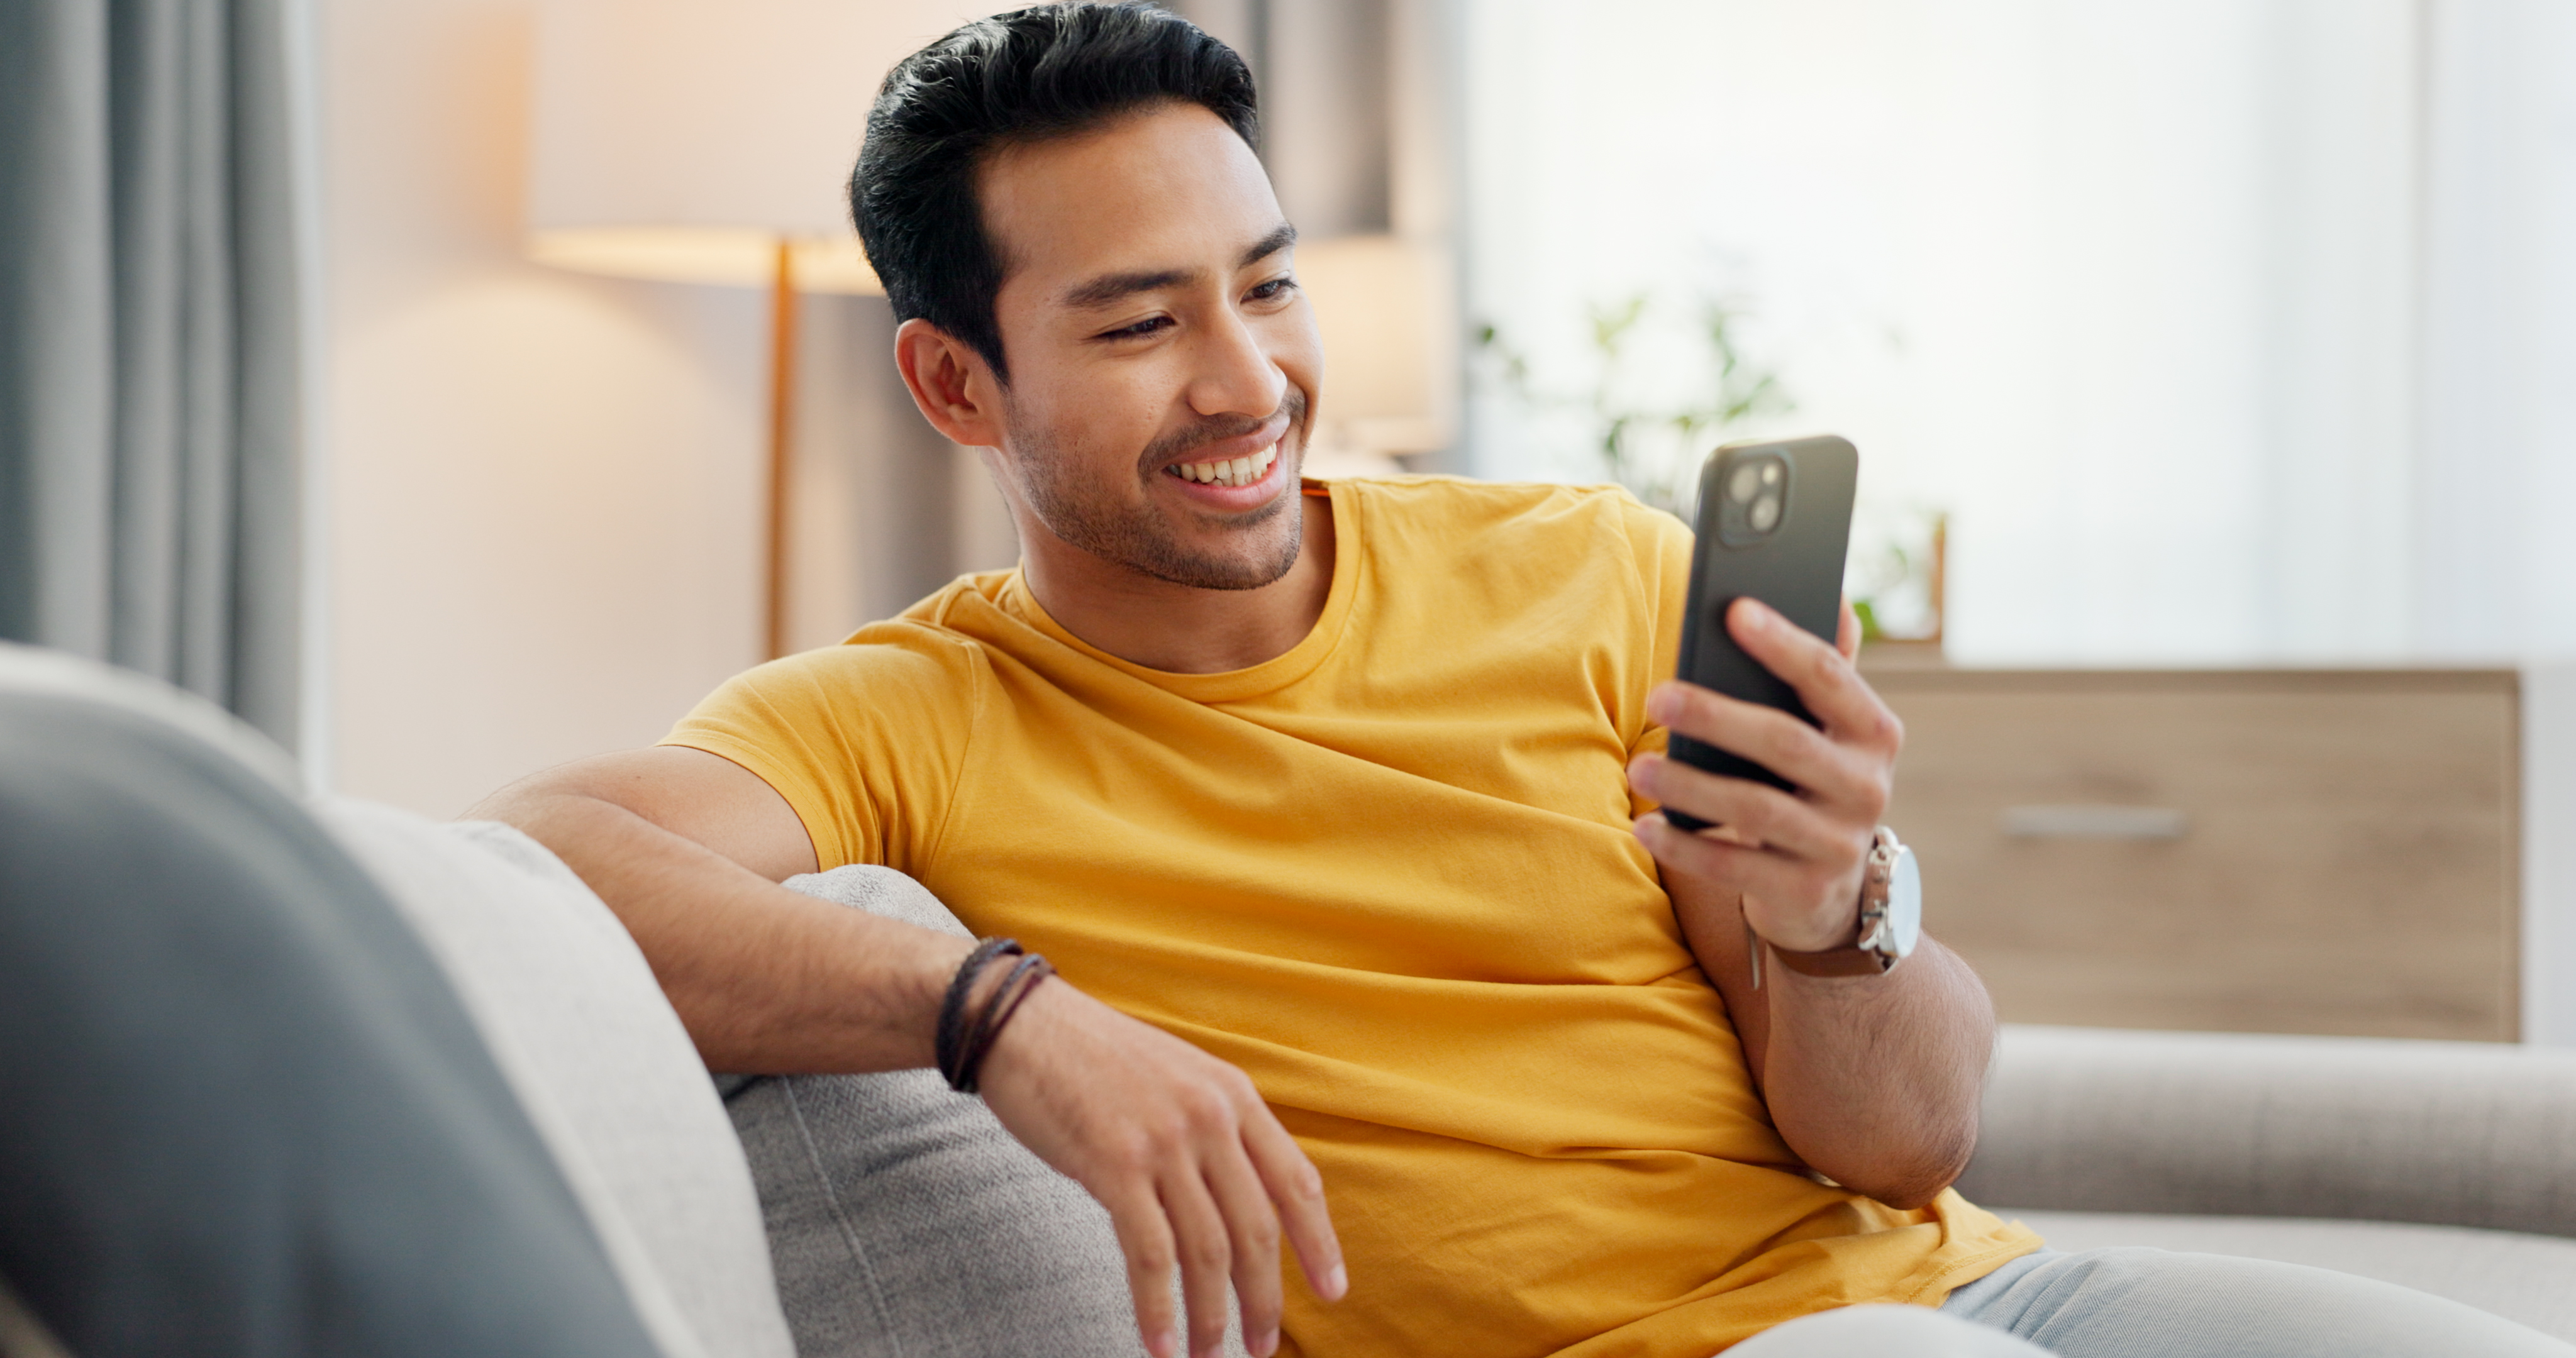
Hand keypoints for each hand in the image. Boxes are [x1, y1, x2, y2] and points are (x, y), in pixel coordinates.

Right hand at [976, 980, 1346, 1357]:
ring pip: (1207, 1251)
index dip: (1320, 1243)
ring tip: (1208, 1356)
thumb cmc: (1097, 1059)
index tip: (1332, 1290)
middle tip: (1262, 1347)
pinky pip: (1150, 1254)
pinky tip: (1158, 1341)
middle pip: (1256, 1229)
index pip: (1297, 1181)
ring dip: (1210, 1317)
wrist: (1022, 1025)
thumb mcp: (1181, 1077)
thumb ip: (1219, 1129)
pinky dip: (1158, 1307)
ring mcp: (1163, 1141)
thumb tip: (1248, 1199)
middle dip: (1264, 1299)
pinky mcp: (1113, 1165)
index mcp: (1235, 1095)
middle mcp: (1210, 1117)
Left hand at [1625, 596, 1902, 952]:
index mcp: (1874, 733)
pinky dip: (1686, 846)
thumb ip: (1825, 674)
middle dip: (1718, 716)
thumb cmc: (1811, 784)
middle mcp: (1868, 788)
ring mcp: (1839, 845)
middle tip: (1658, 694)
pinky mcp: (1805, 892)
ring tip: (1639, 768)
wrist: (1830, 890)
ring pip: (1757, 808)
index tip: (1733, 611)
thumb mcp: (1828, 733)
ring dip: (1691, 786)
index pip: (1829, 677)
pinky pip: (1736, 867)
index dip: (1783, 642)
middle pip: (1787, 743)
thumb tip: (1836, 600)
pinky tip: (1646, 828)